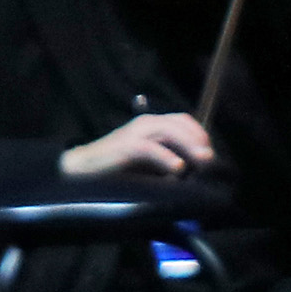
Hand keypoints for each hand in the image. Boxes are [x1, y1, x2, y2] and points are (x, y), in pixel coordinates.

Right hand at [60, 111, 213, 180]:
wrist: (82, 171)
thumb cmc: (116, 170)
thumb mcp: (148, 165)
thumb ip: (168, 163)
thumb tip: (192, 169)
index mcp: (150, 125)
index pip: (182, 120)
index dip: (199, 134)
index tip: (209, 153)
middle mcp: (144, 124)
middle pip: (179, 124)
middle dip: (198, 140)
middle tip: (209, 159)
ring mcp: (134, 133)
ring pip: (168, 131)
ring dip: (188, 146)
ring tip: (201, 162)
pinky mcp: (125, 146)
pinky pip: (150, 148)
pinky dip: (166, 158)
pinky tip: (177, 169)